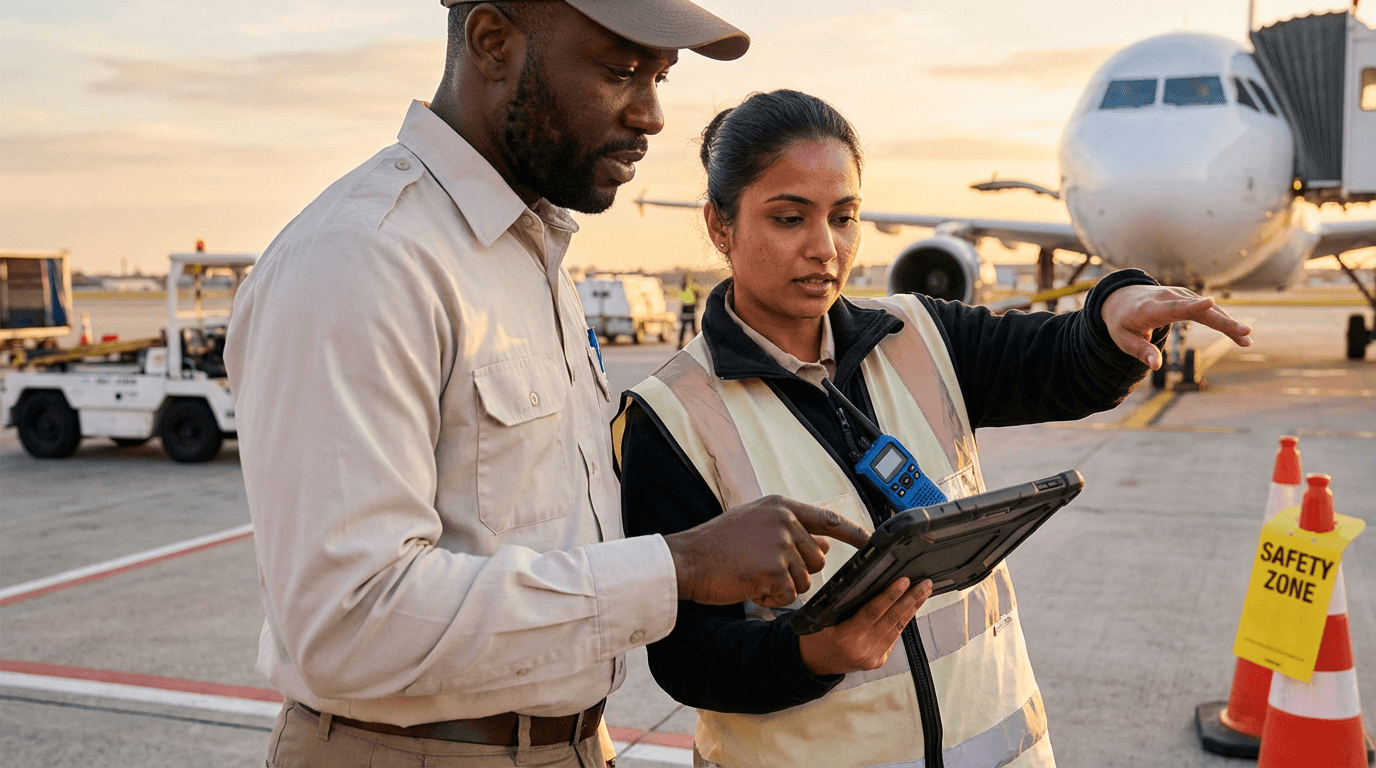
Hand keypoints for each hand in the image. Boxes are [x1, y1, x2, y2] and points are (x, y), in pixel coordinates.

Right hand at [664, 495, 870, 607]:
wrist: (686, 560)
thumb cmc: (717, 544)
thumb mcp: (756, 526)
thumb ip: (790, 531)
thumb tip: (825, 544)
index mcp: (781, 507)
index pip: (828, 519)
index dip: (853, 533)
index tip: (873, 541)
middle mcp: (784, 521)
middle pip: (818, 559)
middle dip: (798, 572)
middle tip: (766, 570)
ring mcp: (779, 544)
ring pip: (804, 580)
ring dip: (782, 587)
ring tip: (754, 576)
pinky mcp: (773, 569)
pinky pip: (789, 595)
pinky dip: (772, 598)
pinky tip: (751, 587)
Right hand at [798, 577, 932, 675]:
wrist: (813, 664)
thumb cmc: (816, 636)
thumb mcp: (822, 618)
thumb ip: (845, 606)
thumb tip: (871, 585)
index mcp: (845, 637)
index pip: (873, 612)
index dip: (890, 595)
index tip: (904, 581)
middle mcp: (862, 649)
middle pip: (891, 620)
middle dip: (911, 599)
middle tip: (925, 584)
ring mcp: (872, 657)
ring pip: (897, 628)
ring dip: (912, 609)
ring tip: (924, 592)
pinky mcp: (878, 661)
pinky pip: (893, 637)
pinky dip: (903, 621)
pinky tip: (910, 608)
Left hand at [1100, 284, 1251, 369]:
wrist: (1121, 298)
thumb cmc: (1122, 322)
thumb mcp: (1123, 340)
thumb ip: (1140, 352)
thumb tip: (1156, 367)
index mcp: (1151, 309)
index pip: (1174, 307)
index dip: (1192, 306)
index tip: (1210, 302)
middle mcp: (1169, 299)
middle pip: (1200, 310)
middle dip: (1223, 322)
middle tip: (1246, 334)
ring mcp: (1180, 296)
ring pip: (1209, 310)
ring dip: (1229, 324)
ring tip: (1247, 341)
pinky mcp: (1188, 298)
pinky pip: (1209, 310)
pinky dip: (1224, 321)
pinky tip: (1239, 334)